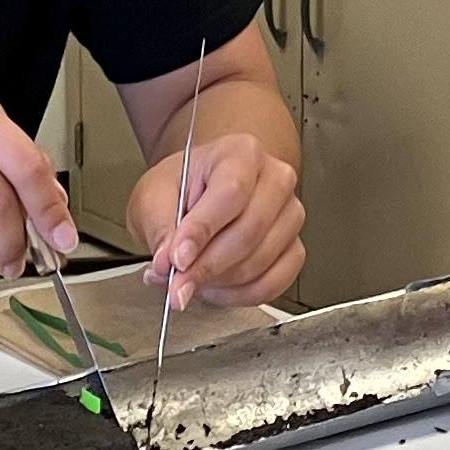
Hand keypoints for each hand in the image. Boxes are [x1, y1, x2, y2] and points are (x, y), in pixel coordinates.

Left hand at [136, 134, 303, 308]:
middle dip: (207, 266)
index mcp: (242, 153)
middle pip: (250, 230)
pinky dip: (240, 295)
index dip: (202, 231)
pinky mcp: (294, 248)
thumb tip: (169, 265)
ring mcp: (290, 215)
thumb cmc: (182, 187)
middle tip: (176, 283)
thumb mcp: (154, 197)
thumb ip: (160, 229)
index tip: (176, 259)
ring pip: (260, 261)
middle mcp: (275, 180)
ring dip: (220, 281)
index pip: (231, 192)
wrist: (201, 192)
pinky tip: (216, 289)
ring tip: (191, 279)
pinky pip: (274, 282)